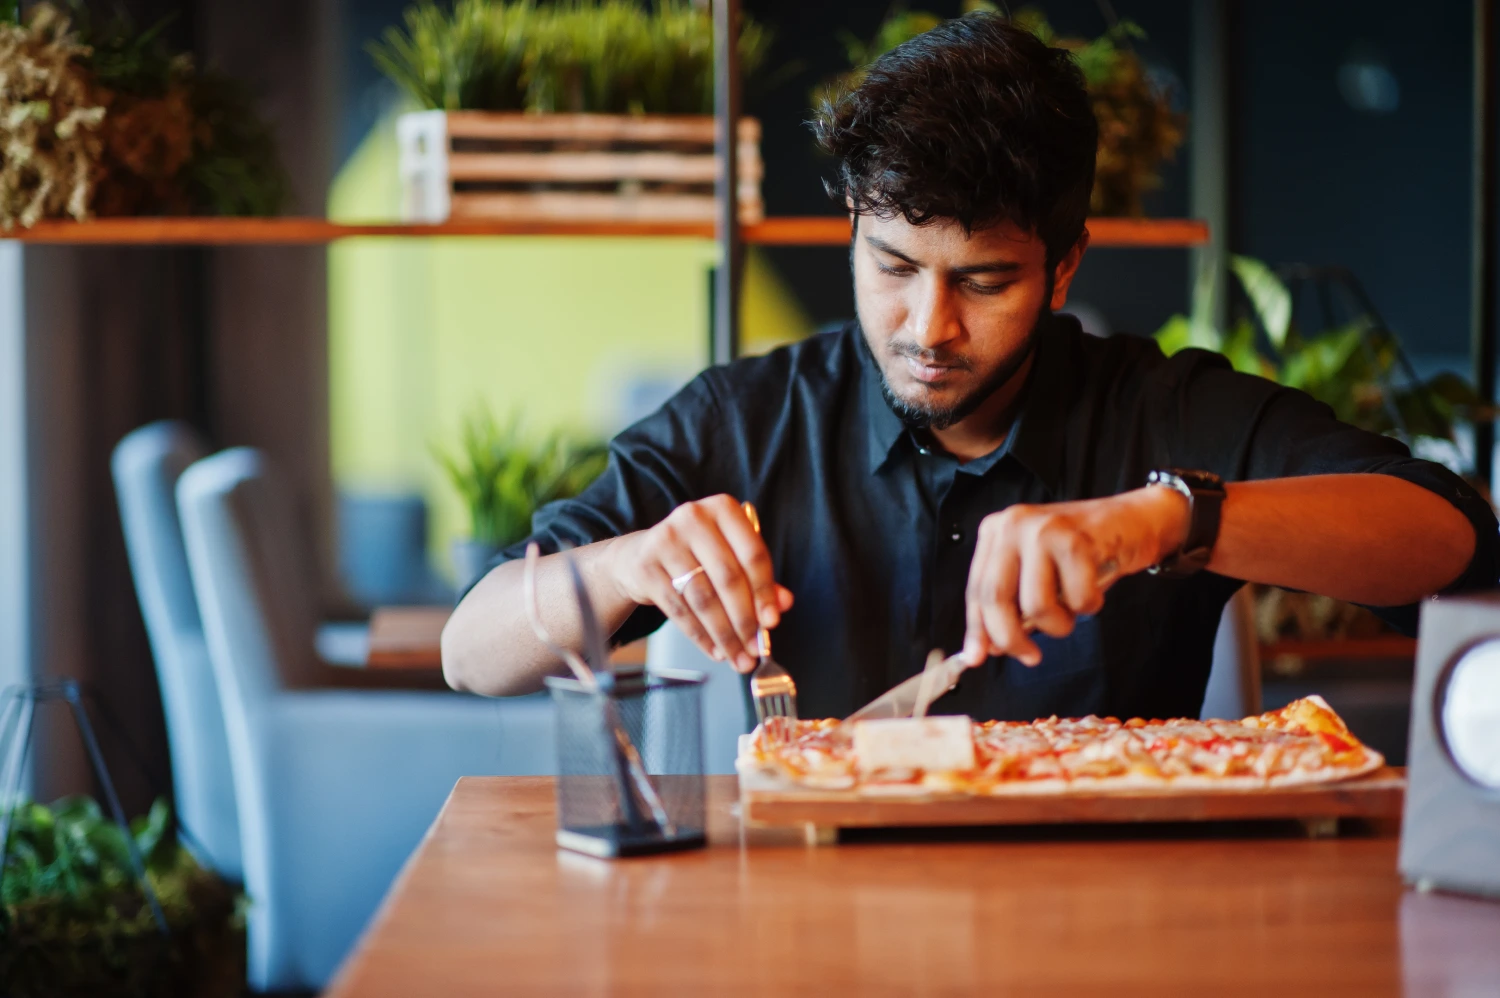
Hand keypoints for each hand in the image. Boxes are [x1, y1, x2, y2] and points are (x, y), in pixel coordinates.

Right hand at [605, 494, 793, 672]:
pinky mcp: (646, 565)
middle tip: (754, 647)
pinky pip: (679, 609)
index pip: (752, 554)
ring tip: (737, 656)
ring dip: (724, 634)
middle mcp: (693, 518)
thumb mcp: (728, 556)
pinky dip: (700, 636)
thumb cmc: (695, 554)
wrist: (639, 555)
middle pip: (728, 578)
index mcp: (723, 509)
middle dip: (745, 620)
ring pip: (703, 598)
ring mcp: (666, 540)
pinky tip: (714, 650)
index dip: (765, 591)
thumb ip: (758, 577)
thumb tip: (783, 604)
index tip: (772, 621)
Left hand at [962, 486, 1188, 666]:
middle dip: (1012, 638)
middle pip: (997, 597)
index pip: (977, 589)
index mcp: (995, 532)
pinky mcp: (1077, 540)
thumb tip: (988, 649)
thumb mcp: (1037, 577)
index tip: (977, 659)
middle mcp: (1012, 525)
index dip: (978, 629)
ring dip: (1060, 624)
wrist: (1132, 521)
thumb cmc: (1081, 554)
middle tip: (1031, 657)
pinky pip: (1077, 599)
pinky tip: (1095, 586)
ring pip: (1036, 605)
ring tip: (1073, 608)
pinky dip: (1089, 605)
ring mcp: (1043, 529)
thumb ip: (1011, 607)